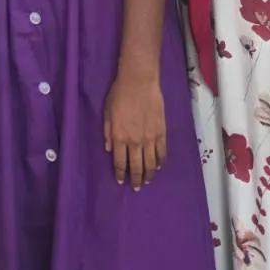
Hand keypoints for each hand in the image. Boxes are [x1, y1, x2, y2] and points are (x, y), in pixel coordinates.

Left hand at [103, 72, 166, 188]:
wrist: (139, 82)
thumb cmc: (119, 94)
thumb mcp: (106, 113)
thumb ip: (108, 133)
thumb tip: (109, 149)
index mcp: (120, 137)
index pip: (120, 162)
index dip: (120, 174)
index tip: (120, 181)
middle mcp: (135, 142)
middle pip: (137, 167)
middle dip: (136, 179)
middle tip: (136, 187)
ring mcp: (150, 139)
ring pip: (151, 163)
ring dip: (149, 174)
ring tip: (147, 181)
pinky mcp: (161, 132)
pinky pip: (162, 152)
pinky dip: (161, 161)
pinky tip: (159, 166)